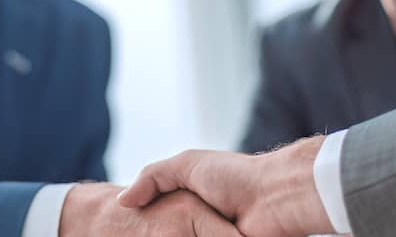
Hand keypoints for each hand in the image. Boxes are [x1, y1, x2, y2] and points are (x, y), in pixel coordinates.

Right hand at [116, 137, 332, 236]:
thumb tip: (122, 202)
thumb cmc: (234, 176)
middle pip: (181, 234)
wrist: (274, 196)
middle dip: (166, 234)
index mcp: (199, 205)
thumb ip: (151, 178)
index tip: (132, 227)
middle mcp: (211, 225)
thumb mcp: (185, 165)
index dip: (149, 224)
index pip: (168, 222)